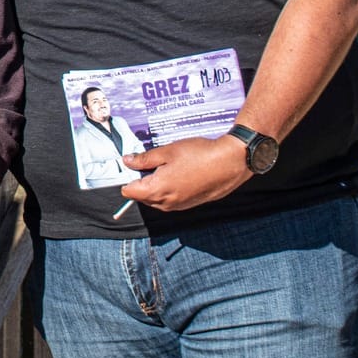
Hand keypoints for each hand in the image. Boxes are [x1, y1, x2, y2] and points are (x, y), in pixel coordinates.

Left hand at [118, 136, 252, 212]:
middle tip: (150, 162)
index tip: (132, 165)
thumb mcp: (167, 152)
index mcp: (157, 190)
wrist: (229, 163)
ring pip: (156, 199)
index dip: (127, 177)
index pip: (129, 191)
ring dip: (155, 186)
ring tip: (167, 166)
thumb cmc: (200, 155)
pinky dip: (169, 190)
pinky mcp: (189, 204)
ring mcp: (179, 206)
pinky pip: (170, 200)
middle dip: (141, 181)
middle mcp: (166, 203)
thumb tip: (128, 161)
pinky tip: (179, 174)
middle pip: (142, 197)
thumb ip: (144, 159)